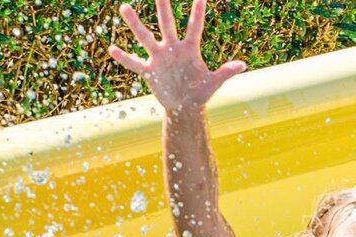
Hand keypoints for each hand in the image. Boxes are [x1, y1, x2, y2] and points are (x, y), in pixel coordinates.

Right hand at [108, 0, 245, 111]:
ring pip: (145, 38)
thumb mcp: (214, 83)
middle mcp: (172, 49)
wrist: (185, 106)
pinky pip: (134, 63)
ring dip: (136, 25)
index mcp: (190, 49)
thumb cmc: (201, 92)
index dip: (197, 13)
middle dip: (163, 8)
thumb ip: (226, 72)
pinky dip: (124, 58)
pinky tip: (112, 49)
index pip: (194, 27)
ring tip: (125, 7)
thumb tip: (243, 65)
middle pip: (167, 24)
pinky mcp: (150, 71)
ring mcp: (159, 58)